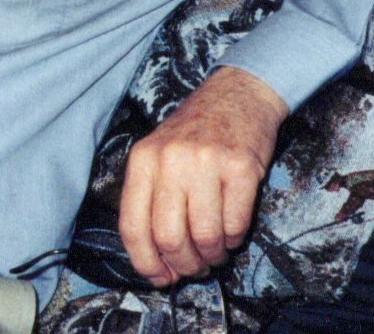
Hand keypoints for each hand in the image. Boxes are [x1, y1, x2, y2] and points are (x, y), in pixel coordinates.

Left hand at [118, 66, 287, 287]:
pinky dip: (234, 238)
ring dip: (212, 255)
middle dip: (183, 264)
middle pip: (169, 237)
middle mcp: (170, 161)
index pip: (132, 225)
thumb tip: (156, 258)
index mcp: (142, 161)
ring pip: (204, 235)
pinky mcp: (241, 168)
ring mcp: (206, 163)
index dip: (144, 261)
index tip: (158, 277)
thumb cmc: (194, 134)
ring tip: (215, 250)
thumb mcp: (158, 156)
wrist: (235, 97)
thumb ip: (151, 200)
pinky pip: (235, 223)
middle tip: (194, 267)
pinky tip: (231, 231)